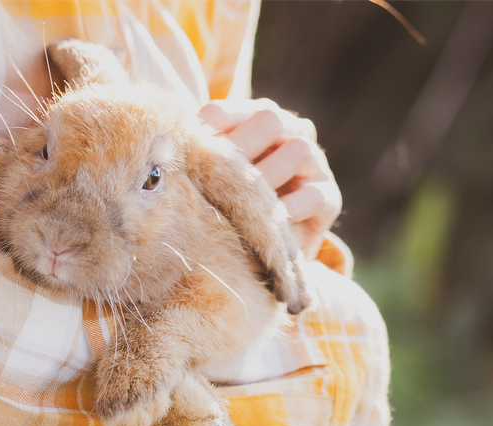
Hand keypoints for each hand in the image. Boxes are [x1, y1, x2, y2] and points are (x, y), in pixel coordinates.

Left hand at [199, 98, 341, 258]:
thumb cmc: (228, 206)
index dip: (201, 132)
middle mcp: (291, 131)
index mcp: (255, 117)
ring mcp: (315, 162)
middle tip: (215, 181)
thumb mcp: (210, 180)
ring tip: (243, 204)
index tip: (184, 157)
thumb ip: (197, 160)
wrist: (263, 247)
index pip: (224, 110)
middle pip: (269, 119)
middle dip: (237, 150)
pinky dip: (289, 209)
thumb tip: (162, 158)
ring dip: (266, 178)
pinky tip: (268, 224)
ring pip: (299, 150)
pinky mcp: (329, 197)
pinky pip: (315, 195)